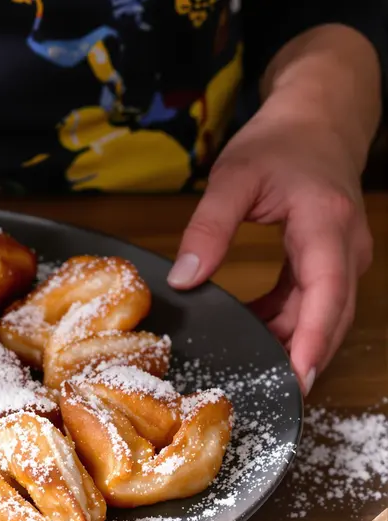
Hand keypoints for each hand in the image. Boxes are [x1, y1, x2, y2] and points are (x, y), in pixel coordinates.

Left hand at [167, 104, 372, 394]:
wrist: (317, 118)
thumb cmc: (278, 142)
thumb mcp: (233, 178)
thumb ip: (208, 228)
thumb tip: (183, 278)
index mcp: (326, 227)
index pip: (325, 297)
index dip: (310, 342)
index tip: (295, 380)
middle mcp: (345, 249)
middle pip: (331, 319)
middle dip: (301, 358)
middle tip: (264, 395)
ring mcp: (342, 257)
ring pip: (323, 316)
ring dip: (291, 343)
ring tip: (250, 370)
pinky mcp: (330, 261)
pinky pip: (312, 303)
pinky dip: (286, 322)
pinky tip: (250, 329)